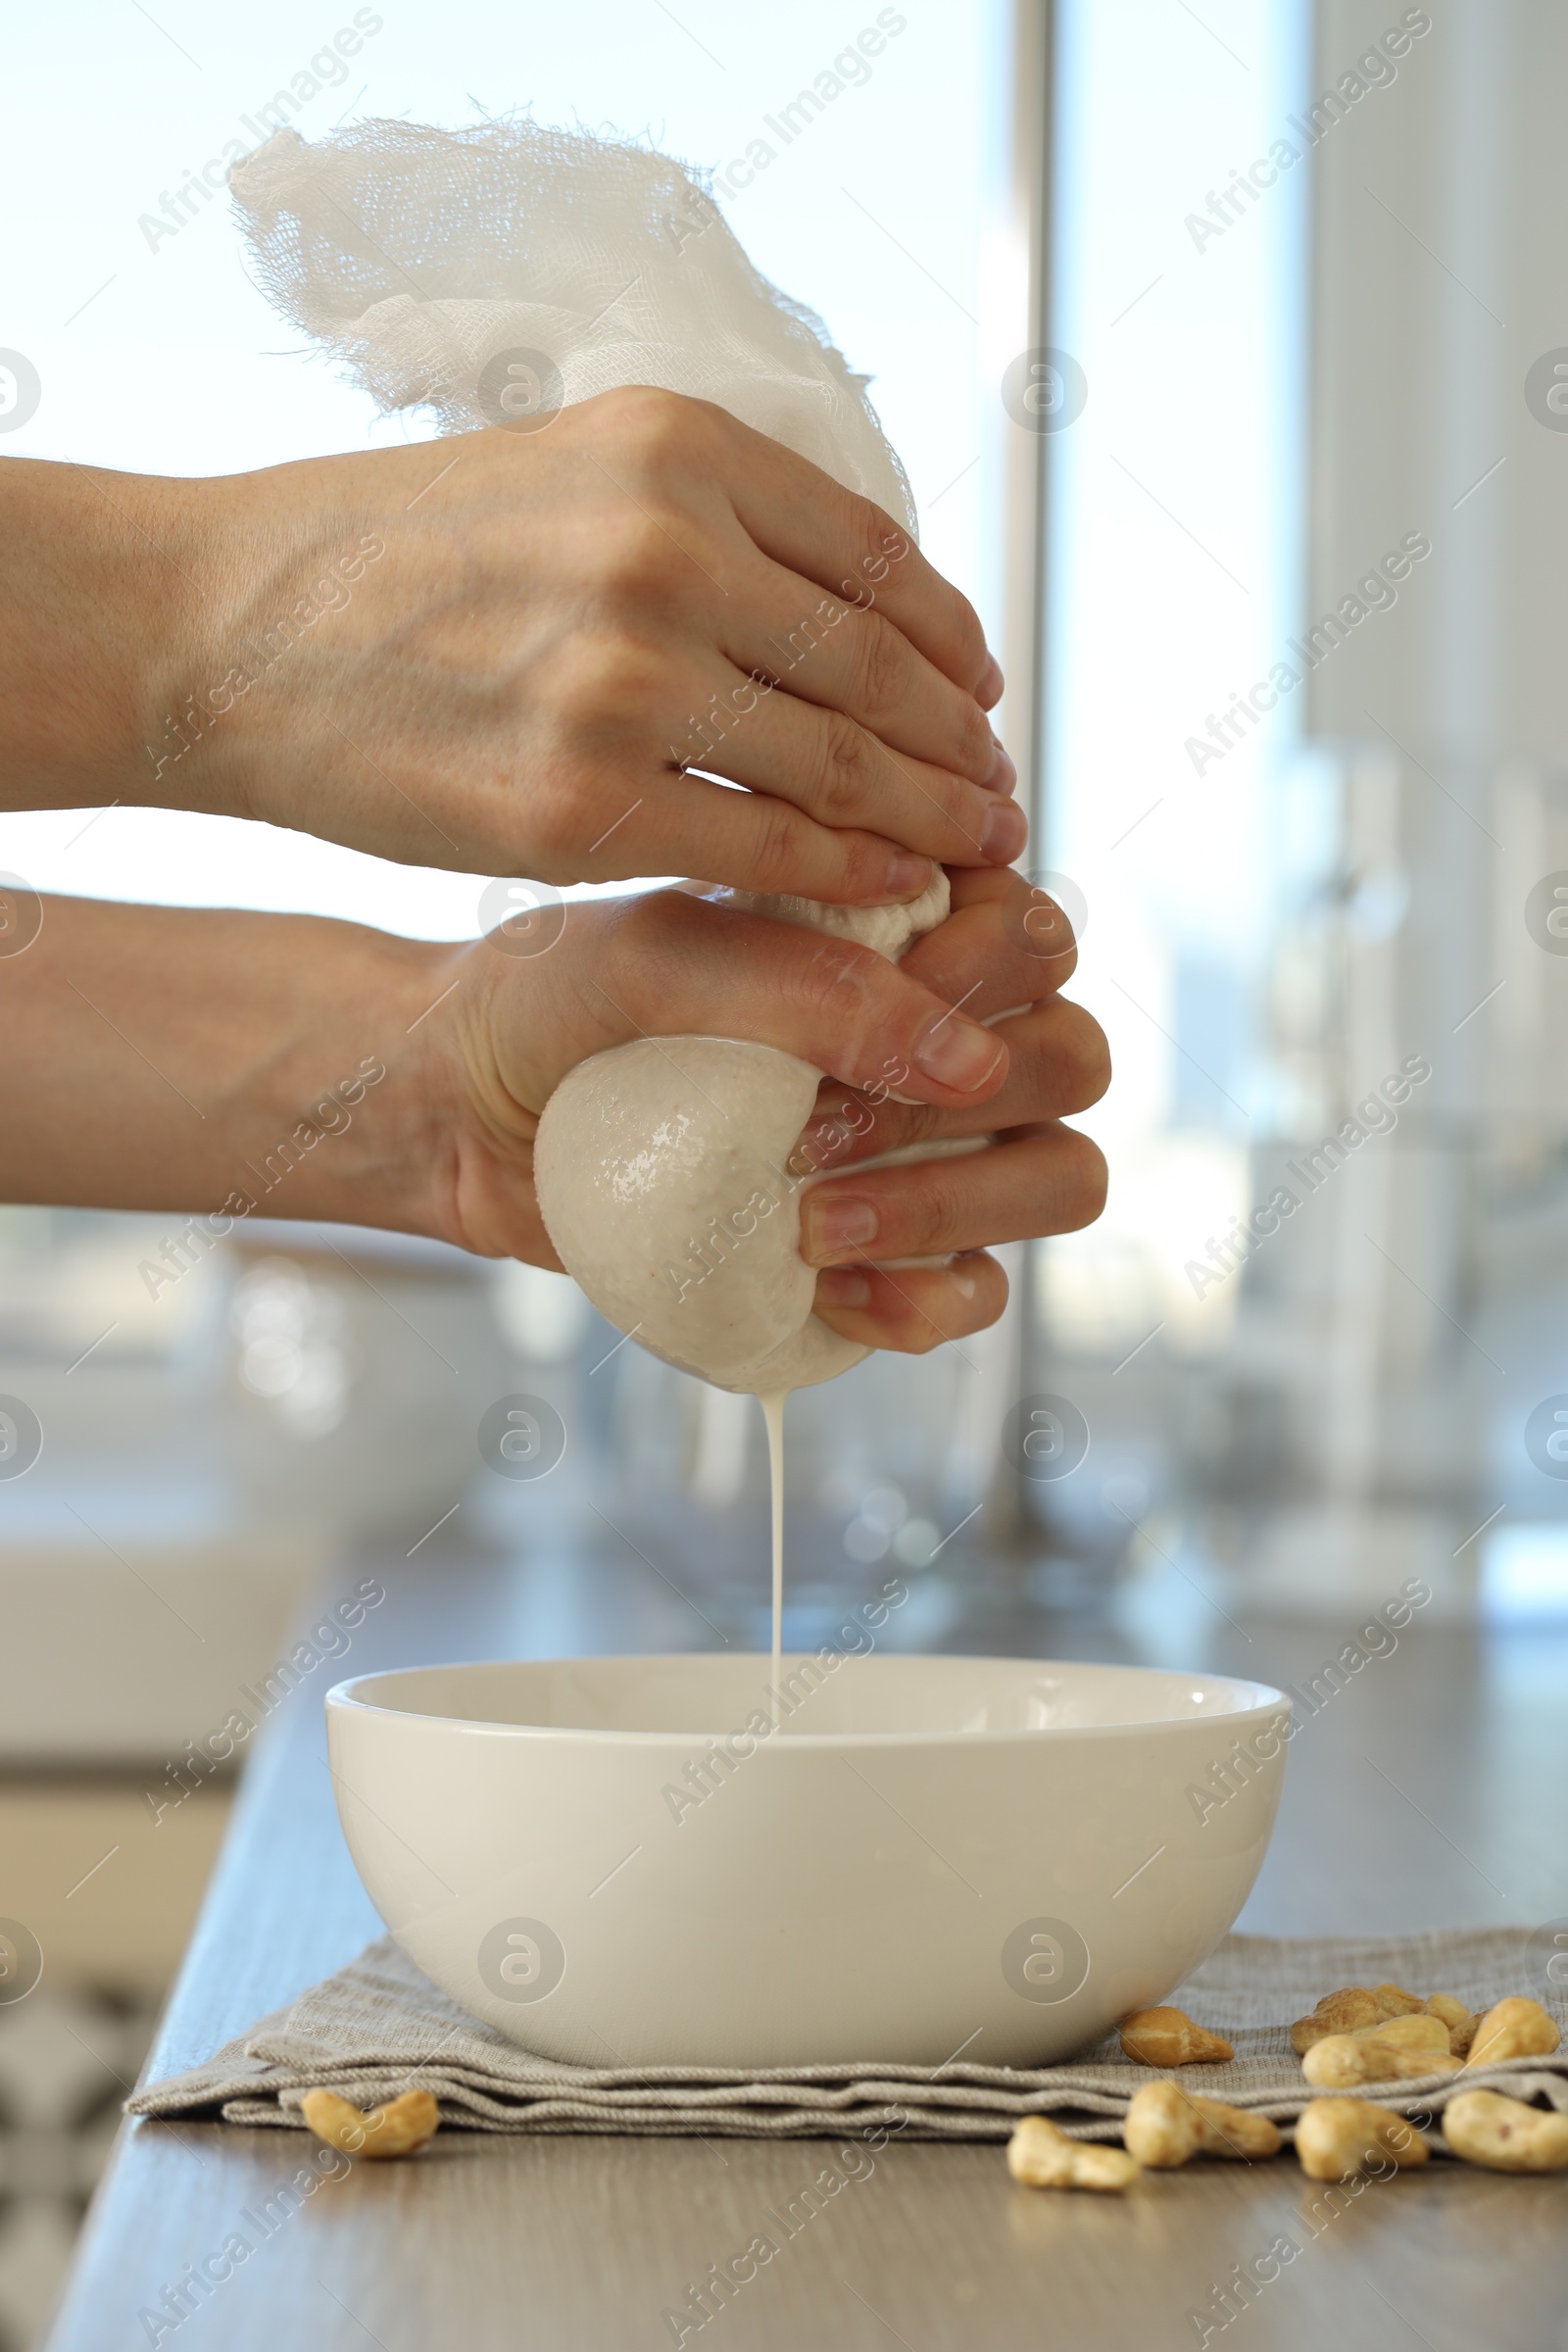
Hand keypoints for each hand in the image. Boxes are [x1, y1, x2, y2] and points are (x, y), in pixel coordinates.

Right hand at [3, 389, 1023, 897]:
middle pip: (878, 668)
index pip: (876, 559)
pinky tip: (885, 889)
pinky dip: (844, 874)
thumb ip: (708, 524)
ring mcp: (626, 679)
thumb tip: (845, 616)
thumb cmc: (396, 562)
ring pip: (839, 763)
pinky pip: (762, 846)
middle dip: (959, 746)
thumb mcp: (568, 475)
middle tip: (1002, 796)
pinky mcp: (579, 802)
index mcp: (678, 449)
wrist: (235, 629)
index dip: (951, 643)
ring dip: (927, 817)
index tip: (982, 698)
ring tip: (972, 849)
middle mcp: (668, 548)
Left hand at [422, 867, 1105, 1354]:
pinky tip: (824, 1289)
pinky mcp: (888, 1255)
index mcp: (902, 928)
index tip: (873, 1007)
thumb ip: (811, 985)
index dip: (987, 979)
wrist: (460, 1118)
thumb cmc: (551, 1006)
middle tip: (812, 1135)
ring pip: (1060, 1178)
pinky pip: (982, 1294)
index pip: (1038, 936)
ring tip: (813, 1227)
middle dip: (962, 1109)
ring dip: (954, 1208)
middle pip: (1073, 1061)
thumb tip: (966, 1061)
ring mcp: (925, 1150)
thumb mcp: (654, 959)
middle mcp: (935, 1035)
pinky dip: (924, 1302)